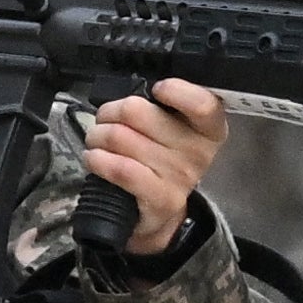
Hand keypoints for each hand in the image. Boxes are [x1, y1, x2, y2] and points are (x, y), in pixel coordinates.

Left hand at [83, 77, 226, 257]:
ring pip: (120, 137)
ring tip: (96, 140)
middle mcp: (198, 152)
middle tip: (105, 119)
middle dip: (110, 112)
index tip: (157, 89)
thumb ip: (160, 106)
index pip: (202, 104)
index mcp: (208, 128)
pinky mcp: (160, 199)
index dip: (177, 91)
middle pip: (138, 112)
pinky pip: (120, 169)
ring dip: (97, 136)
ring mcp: (180, 177)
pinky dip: (97, 159)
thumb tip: (129, 92)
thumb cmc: (161, 160)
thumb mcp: (172, 129)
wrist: (159, 212)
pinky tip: (94, 158)